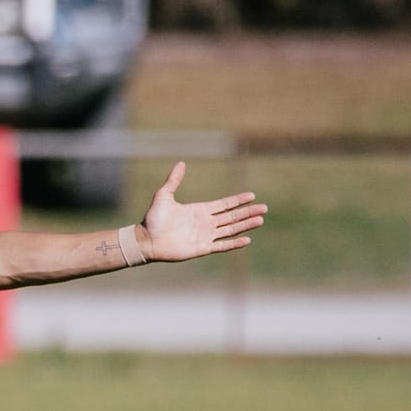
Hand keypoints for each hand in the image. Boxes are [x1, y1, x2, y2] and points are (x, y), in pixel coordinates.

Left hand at [138, 162, 266, 262]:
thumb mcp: (164, 195)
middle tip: (264, 208)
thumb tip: (181, 163)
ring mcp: (205, 236)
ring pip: (230, 230)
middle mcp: (205, 223)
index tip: (252, 196)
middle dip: (248, 212)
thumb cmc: (153, 219)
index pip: (224, 205)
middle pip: (232, 217)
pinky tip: (247, 239)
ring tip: (260, 220)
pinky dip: (234, 243)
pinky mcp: (201, 248)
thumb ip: (174, 180)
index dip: (238, 200)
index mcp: (200, 210)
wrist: (146, 239)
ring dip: (245, 225)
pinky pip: (221, 245)